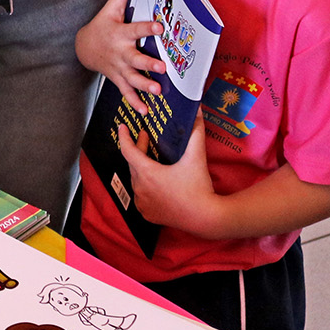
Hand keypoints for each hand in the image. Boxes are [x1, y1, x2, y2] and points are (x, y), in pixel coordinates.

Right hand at [74, 0, 163, 113]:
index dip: (148, 27)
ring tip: (157, 91)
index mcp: (120, 33)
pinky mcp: (118, 79)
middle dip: (148, 64)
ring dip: (144, 86)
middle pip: (135, 59)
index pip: (136, 29)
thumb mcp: (110, 8)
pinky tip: (145, 111)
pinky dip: (135, 102)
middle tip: (162, 67)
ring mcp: (119, 68)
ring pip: (132, 79)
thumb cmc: (103, 25)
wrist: (84, 47)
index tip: (160, 26)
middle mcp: (120, 52)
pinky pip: (126, 92)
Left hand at [117, 117, 221, 236]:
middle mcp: (140, 189)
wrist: (207, 218)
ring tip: (151, 159)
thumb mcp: (196, 156)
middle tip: (146, 137)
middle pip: (133, 164)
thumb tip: (197, 111)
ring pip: (136, 180)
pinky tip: (153, 182)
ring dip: (141, 168)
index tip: (122, 127)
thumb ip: (195, 131)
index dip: (124, 137)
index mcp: (147, 173)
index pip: (128, 151)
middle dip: (138, 149)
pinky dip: (144, 187)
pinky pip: (141, 196)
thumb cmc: (199, 187)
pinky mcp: (148, 214)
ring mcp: (143, 204)